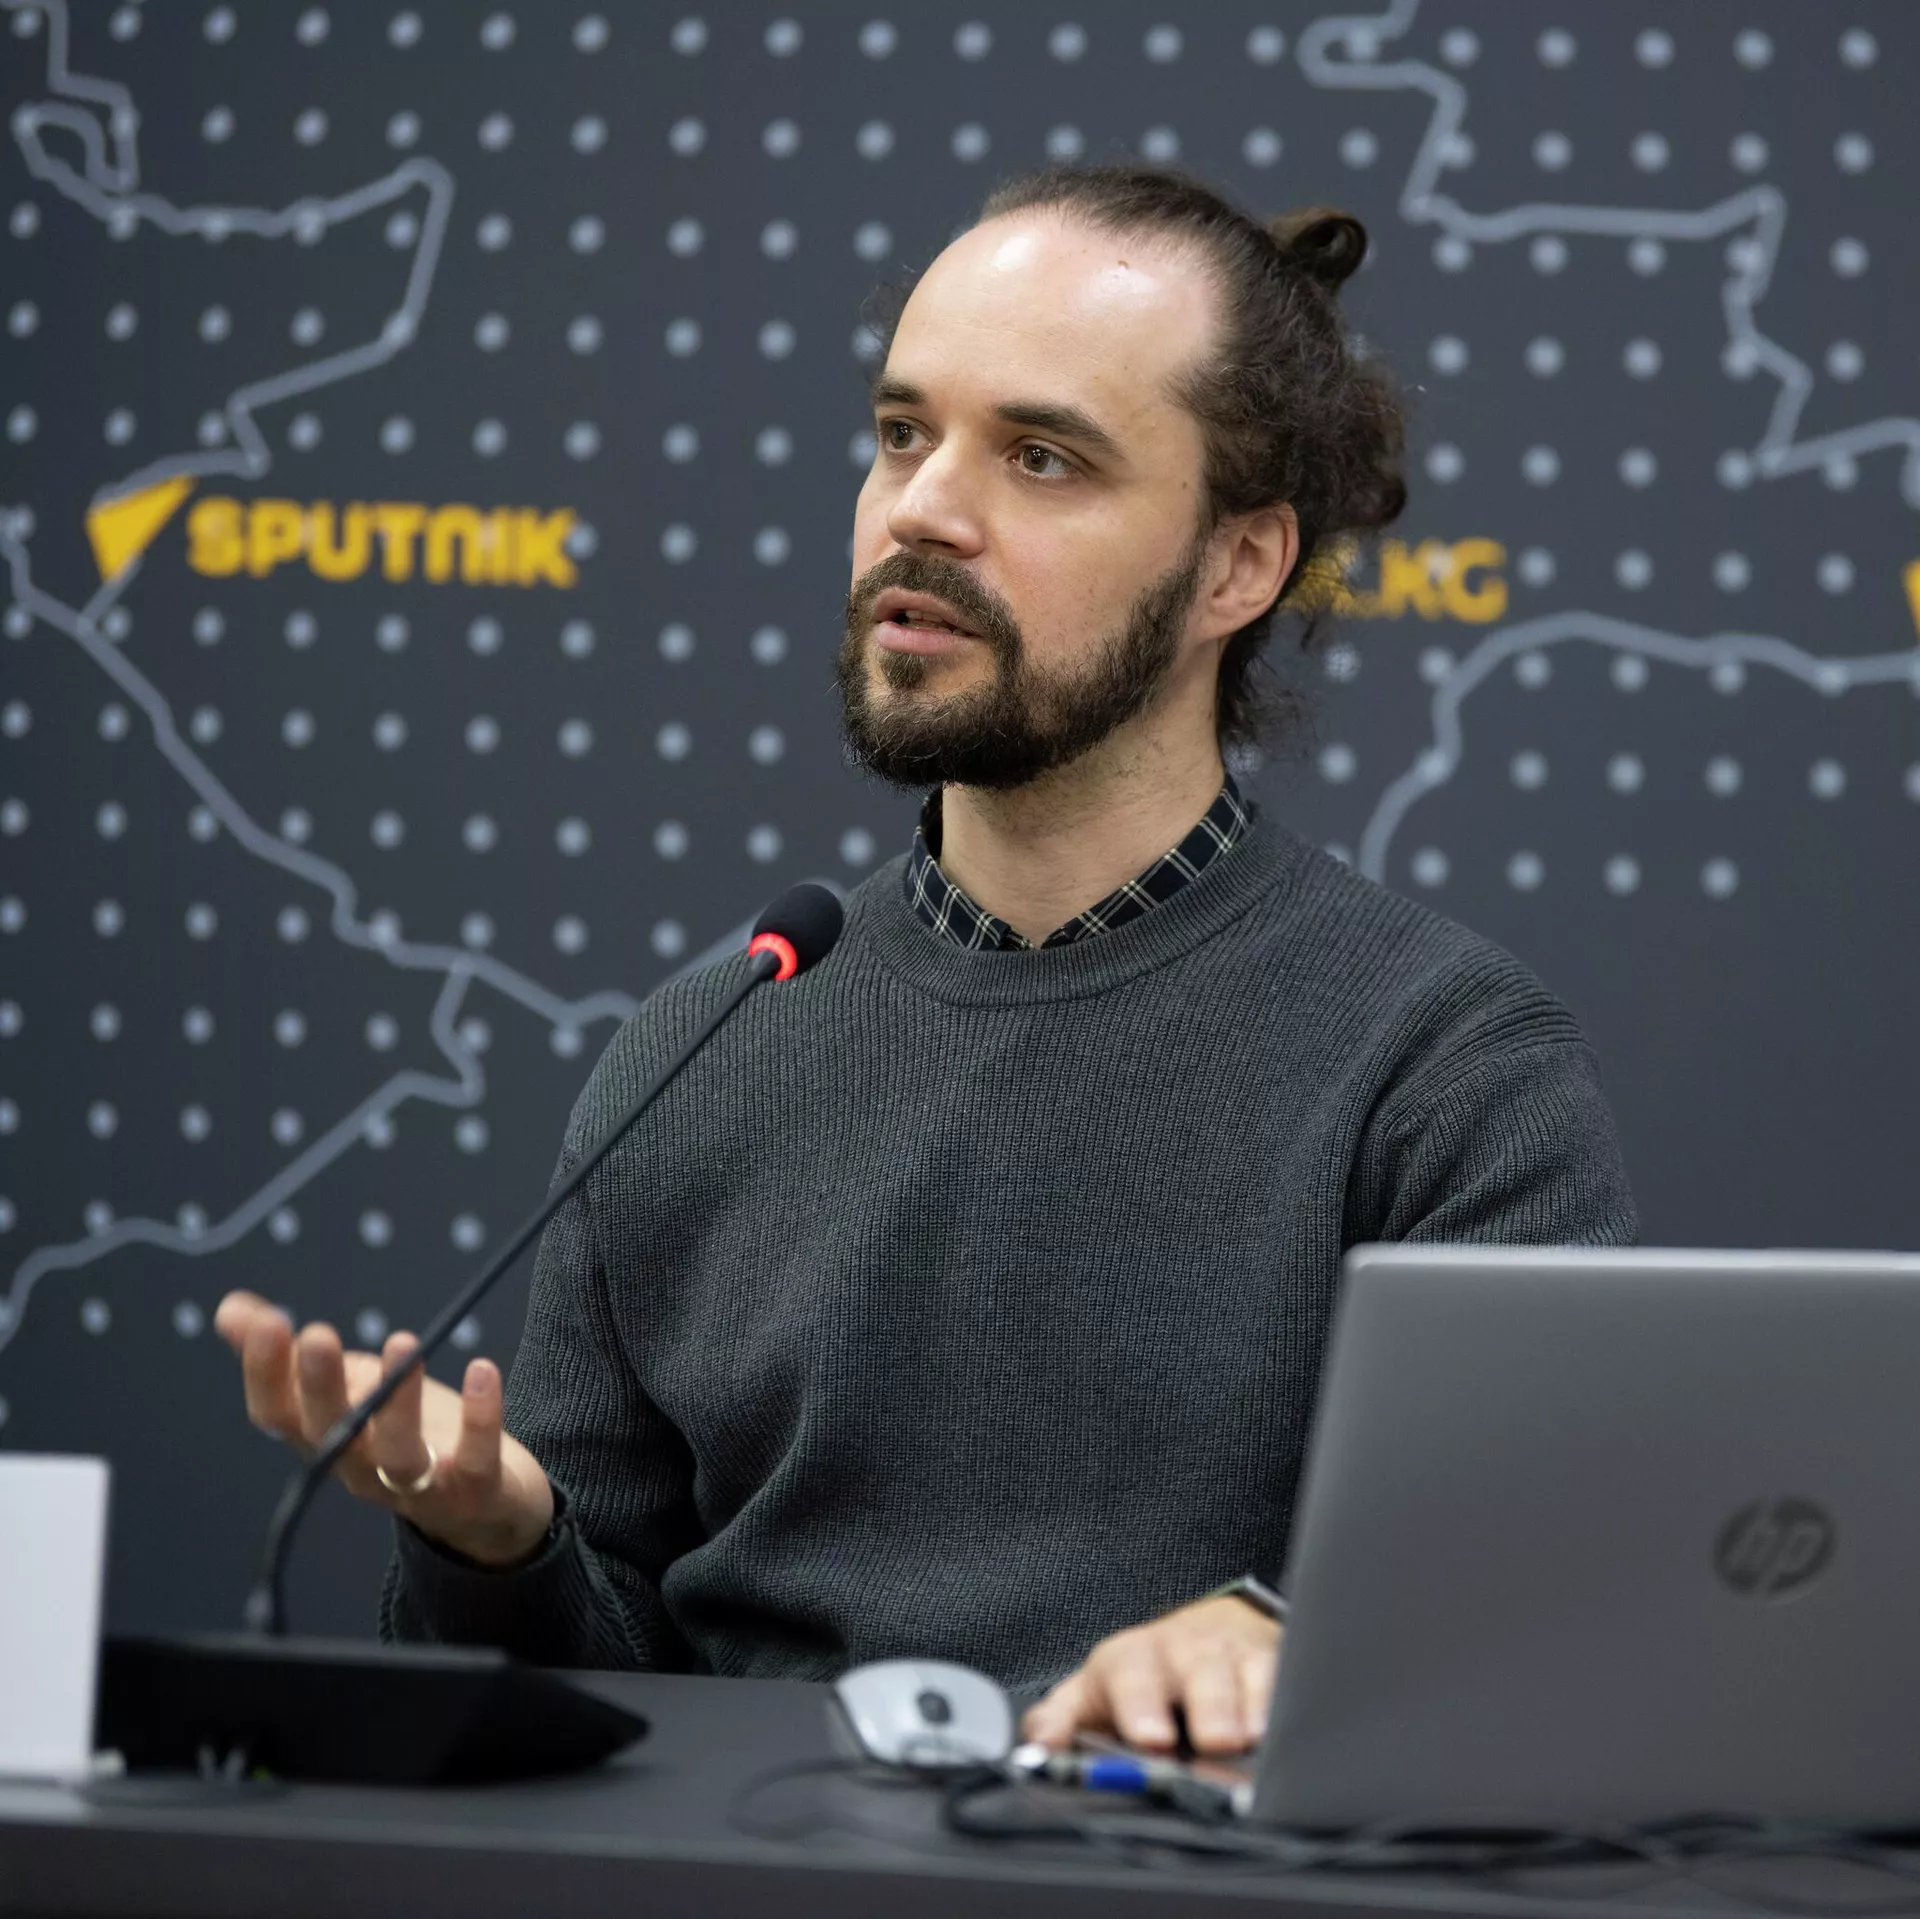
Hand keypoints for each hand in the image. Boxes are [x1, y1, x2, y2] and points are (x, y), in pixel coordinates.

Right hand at [213, 1289, 554, 1567]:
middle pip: (332, 1435)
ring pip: (398, 1454)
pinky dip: (480, 1417)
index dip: (265, 1373)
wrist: (482, 1505)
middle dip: (321, 1387)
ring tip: (403, 1341)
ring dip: (398, 1403)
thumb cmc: (398, 1434)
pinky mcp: (476, 1487)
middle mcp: (361, 1469)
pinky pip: (476, 1457)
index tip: (265, 1320)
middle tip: (318, 1335)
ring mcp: (418, 1486)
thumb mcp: (347, 1387)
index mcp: (323, 1440)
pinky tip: (483, 1369)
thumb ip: (290, 1353)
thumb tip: (230, 1309)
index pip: (278, 1414)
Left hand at [1021, 1594, 1280, 1755]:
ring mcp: (1233, 1658)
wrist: (1200, 1632)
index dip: (1140, 1705)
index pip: (1131, 1675)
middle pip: (1197, 1671)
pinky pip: (1286, 1678)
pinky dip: (1290, 1702)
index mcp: (1132, 1661)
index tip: (1150, 1738)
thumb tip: (1037, 1749)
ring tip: (1254, 1740)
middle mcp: (1184, 1653)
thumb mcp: (1091, 1695)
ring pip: (1246, 1673)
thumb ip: (1059, 1722)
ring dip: (1252, 1708)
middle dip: (1208, 1706)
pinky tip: (1291, 1728)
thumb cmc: (1142, 1678)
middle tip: (1214, 1741)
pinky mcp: (1273, 1665)